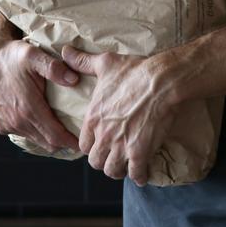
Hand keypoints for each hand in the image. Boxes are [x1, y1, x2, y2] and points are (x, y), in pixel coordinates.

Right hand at [0, 31, 79, 153]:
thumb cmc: (13, 56)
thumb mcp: (34, 55)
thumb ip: (54, 68)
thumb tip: (74, 79)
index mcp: (28, 108)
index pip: (55, 136)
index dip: (70, 141)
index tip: (84, 143)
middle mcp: (17, 121)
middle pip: (47, 142)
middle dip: (63, 142)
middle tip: (78, 136)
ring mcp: (8, 124)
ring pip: (35, 139)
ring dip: (49, 137)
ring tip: (63, 129)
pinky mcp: (1, 124)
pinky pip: (23, 134)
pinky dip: (35, 132)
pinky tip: (43, 122)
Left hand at [61, 45, 178, 185]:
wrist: (160, 80)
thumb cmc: (133, 71)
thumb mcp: (105, 63)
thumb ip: (82, 61)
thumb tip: (65, 51)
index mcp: (93, 118)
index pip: (84, 144)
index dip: (92, 145)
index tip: (101, 142)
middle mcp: (104, 135)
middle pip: (96, 161)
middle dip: (104, 160)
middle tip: (114, 155)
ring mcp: (121, 146)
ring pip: (112, 171)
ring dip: (119, 169)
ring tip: (127, 164)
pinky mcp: (140, 152)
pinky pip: (136, 174)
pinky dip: (139, 175)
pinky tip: (143, 170)